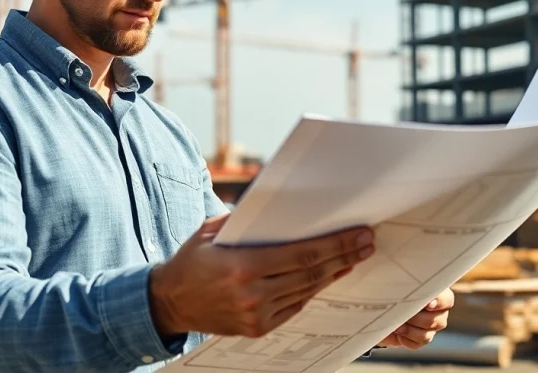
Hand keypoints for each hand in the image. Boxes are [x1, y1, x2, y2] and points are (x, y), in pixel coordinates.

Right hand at [149, 214, 374, 337]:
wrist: (169, 302)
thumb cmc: (191, 260)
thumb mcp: (212, 231)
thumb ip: (246, 221)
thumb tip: (284, 209)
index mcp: (242, 266)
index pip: (302, 254)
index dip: (335, 244)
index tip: (359, 234)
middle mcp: (252, 293)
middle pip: (311, 273)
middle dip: (344, 256)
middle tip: (367, 243)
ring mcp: (256, 315)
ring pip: (306, 290)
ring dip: (334, 273)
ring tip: (354, 256)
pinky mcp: (258, 328)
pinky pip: (295, 306)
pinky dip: (313, 289)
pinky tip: (328, 275)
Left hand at [377, 288, 453, 349]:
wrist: (378, 307)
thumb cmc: (389, 290)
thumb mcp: (395, 284)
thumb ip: (404, 283)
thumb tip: (404, 280)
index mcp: (435, 293)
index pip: (447, 299)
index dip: (440, 303)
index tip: (428, 304)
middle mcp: (437, 311)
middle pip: (439, 321)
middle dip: (418, 319)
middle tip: (404, 314)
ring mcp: (430, 327)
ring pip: (428, 334)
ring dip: (410, 330)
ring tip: (396, 325)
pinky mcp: (420, 339)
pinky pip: (418, 343)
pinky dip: (406, 339)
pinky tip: (396, 332)